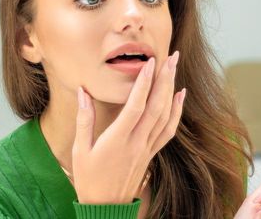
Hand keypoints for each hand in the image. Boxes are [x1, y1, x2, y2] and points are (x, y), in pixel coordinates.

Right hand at [72, 52, 185, 203]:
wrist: (106, 206)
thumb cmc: (89, 179)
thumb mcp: (80, 150)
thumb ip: (84, 120)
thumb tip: (83, 92)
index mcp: (117, 140)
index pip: (136, 106)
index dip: (145, 83)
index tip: (151, 62)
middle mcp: (137, 142)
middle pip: (156, 106)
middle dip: (165, 79)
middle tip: (172, 56)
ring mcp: (147, 148)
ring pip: (165, 115)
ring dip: (172, 90)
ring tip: (175, 68)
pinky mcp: (152, 153)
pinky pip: (168, 130)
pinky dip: (177, 111)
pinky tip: (180, 95)